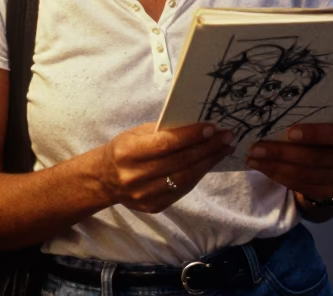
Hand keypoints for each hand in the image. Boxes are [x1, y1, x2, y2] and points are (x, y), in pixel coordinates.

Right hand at [96, 123, 234, 213]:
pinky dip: (198, 175)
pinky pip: (182, 191)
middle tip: (227, 137)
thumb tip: (196, 126)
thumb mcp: (136, 134)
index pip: (165, 144)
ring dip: (208, 162)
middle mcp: (135, 176)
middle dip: (207, 148)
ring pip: (185, 179)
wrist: (105, 180)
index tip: (212, 128)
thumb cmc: (124, 149)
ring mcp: (145, 195)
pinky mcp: (154, 207)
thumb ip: (163, 131)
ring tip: (224, 150)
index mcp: (128, 153)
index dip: (190, 136)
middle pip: (179, 162)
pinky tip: (208, 163)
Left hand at [243, 122, 332, 204]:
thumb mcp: (324, 126)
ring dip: (275, 166)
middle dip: (282, 153)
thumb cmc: (324, 137)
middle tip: (257, 148)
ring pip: (304, 174)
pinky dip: (278, 176)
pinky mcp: (328, 194)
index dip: (314, 134)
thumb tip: (272, 116)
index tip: (290, 132)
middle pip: (315, 158)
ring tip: (253, 158)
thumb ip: (310, 122)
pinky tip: (262, 168)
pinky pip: (299, 185)